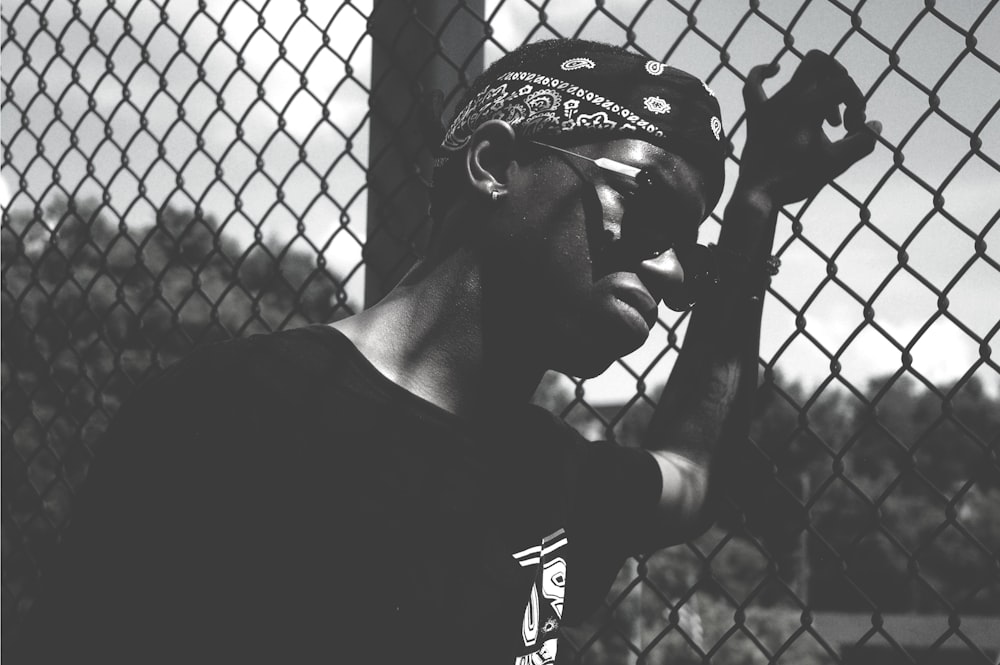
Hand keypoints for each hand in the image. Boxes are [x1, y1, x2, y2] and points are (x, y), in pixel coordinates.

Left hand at [738, 50, 881, 204]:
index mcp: (809, 106)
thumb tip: (875, 125)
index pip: (844, 84)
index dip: (856, 102)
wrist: (760, 194)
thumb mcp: (838, 162)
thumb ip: (863, 142)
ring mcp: (769, 105)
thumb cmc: (798, 178)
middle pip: (819, 62)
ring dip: (819, 91)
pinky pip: (752, 85)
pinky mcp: (755, 116)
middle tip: (843, 105)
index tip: (852, 128)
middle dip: (838, 78)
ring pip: (797, 76)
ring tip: (828, 121)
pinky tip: (774, 70)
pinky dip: (763, 73)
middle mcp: (788, 98)